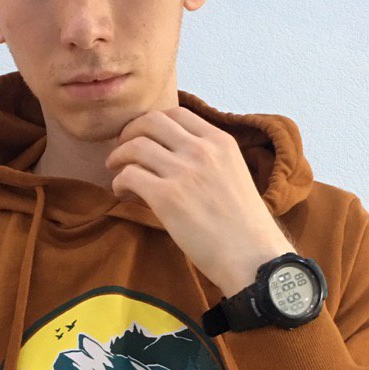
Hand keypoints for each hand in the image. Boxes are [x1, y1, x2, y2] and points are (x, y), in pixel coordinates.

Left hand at [104, 105, 292, 295]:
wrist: (252, 256)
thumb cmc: (244, 226)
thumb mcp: (233, 175)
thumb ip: (207, 160)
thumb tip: (172, 159)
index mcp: (221, 142)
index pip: (177, 113)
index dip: (152, 122)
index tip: (143, 136)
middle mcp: (202, 150)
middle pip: (151, 121)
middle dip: (130, 132)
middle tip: (122, 149)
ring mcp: (184, 172)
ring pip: (135, 146)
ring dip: (118, 157)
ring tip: (116, 171)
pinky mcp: (167, 197)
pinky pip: (129, 175)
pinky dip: (119, 182)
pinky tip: (123, 193)